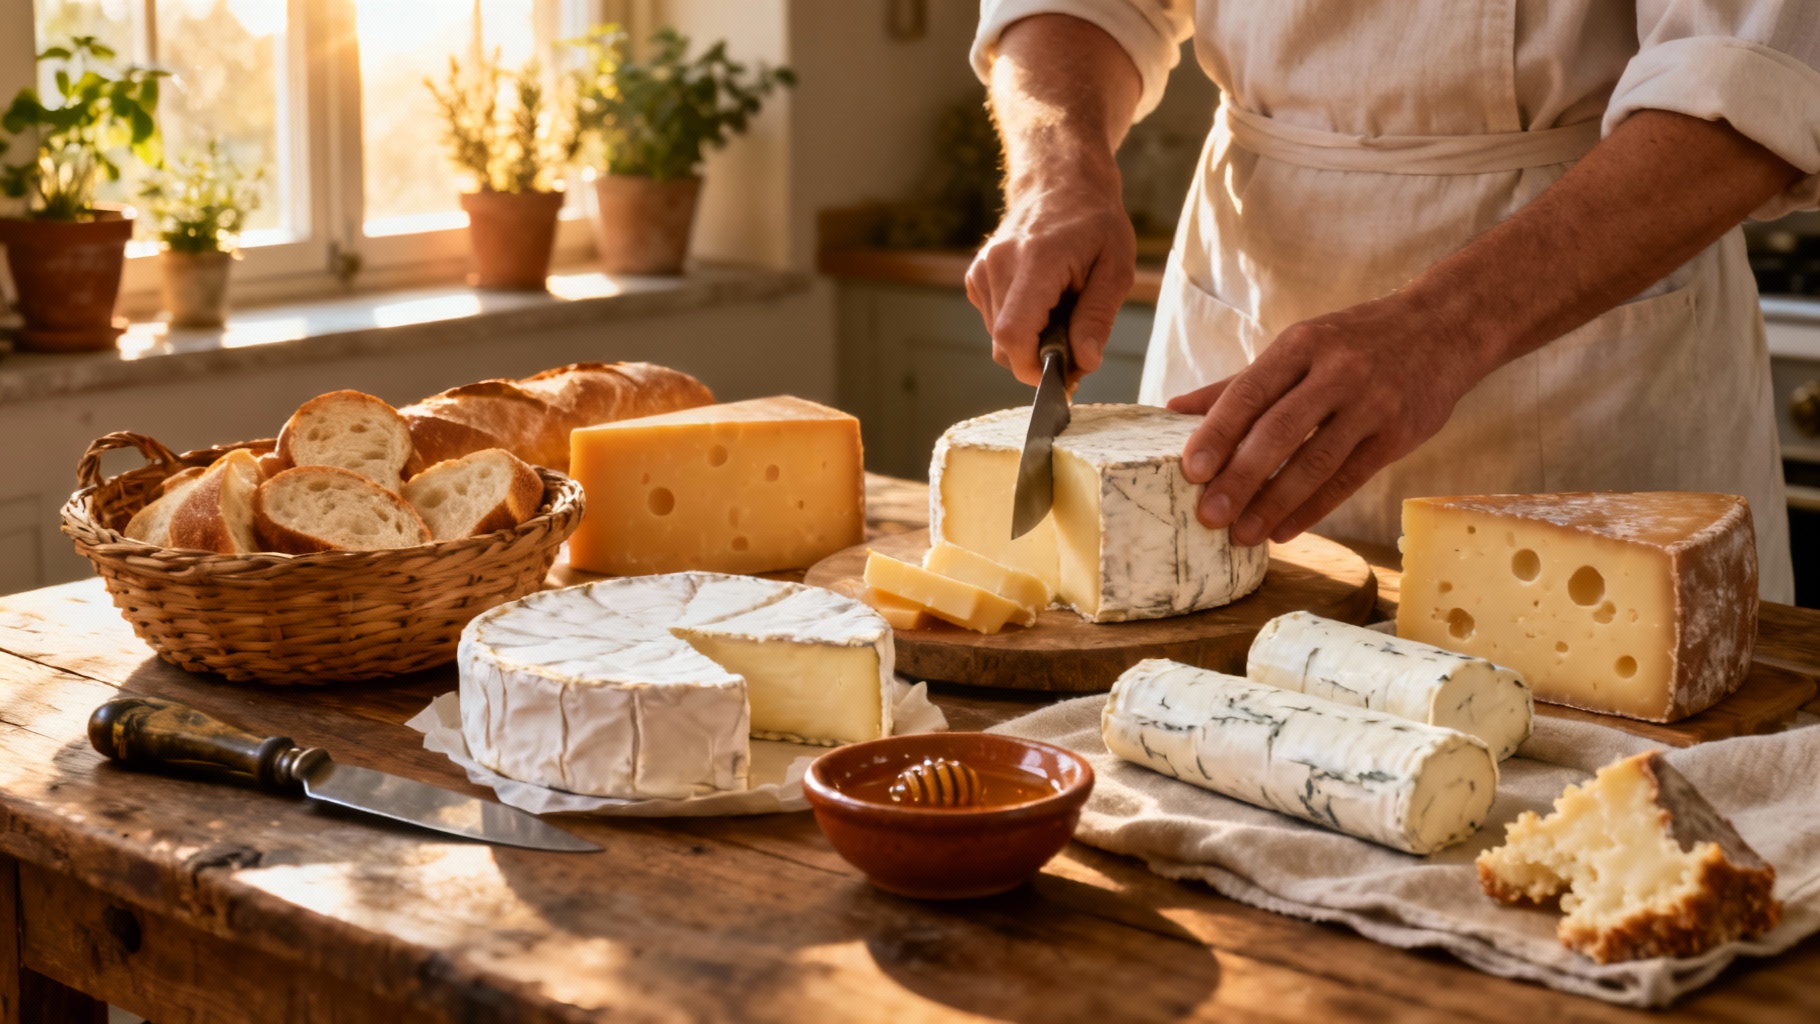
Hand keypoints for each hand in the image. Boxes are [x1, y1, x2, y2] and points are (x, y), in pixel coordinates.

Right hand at [966, 162, 1134, 386]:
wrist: (1059, 181)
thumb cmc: (1094, 222)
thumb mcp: (1116, 267)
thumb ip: (1097, 317)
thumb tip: (1084, 362)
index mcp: (1035, 261)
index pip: (1013, 334)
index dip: (1033, 367)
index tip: (1063, 374)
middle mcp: (998, 266)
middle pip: (1005, 345)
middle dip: (1040, 359)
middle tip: (1078, 345)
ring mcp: (982, 271)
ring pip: (998, 339)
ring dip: (1032, 341)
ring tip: (1062, 312)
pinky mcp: (976, 278)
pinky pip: (994, 323)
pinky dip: (1019, 325)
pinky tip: (1042, 302)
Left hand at [1168, 294, 1489, 546]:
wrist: (1444, 328)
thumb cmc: (1355, 341)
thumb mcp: (1299, 346)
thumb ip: (1239, 383)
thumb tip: (1175, 410)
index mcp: (1302, 344)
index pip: (1250, 392)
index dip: (1218, 433)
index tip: (1189, 470)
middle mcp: (1337, 372)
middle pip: (1280, 431)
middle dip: (1240, 477)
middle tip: (1208, 515)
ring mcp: (1372, 404)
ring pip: (1315, 462)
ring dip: (1274, 503)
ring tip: (1242, 534)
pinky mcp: (1398, 435)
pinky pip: (1348, 479)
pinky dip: (1312, 509)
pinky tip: (1283, 530)